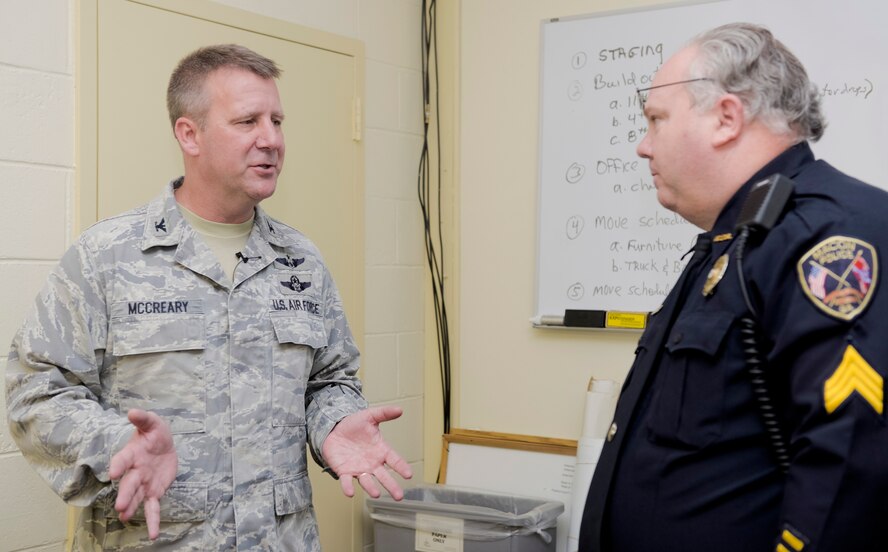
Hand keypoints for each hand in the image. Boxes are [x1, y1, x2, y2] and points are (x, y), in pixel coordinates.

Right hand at [109, 409, 177, 539]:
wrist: (164, 446)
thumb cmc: (154, 434)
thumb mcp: (152, 423)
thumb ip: (143, 418)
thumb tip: (132, 412)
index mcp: (132, 454)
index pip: (123, 460)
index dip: (118, 465)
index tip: (113, 472)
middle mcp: (135, 471)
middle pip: (129, 483)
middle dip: (125, 493)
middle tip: (119, 505)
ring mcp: (144, 484)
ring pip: (137, 498)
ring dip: (131, 507)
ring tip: (125, 517)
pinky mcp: (154, 492)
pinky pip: (152, 508)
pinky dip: (152, 521)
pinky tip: (152, 535)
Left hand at [322, 406, 412, 499]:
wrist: (334, 429)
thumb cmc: (354, 425)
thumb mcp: (370, 416)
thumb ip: (384, 413)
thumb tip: (400, 409)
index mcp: (381, 450)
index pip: (394, 460)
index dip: (401, 467)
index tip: (408, 475)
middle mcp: (372, 463)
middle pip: (384, 477)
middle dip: (391, 486)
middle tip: (399, 496)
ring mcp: (359, 469)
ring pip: (367, 481)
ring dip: (371, 488)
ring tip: (376, 494)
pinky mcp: (344, 472)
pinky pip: (346, 481)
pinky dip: (348, 487)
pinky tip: (350, 492)